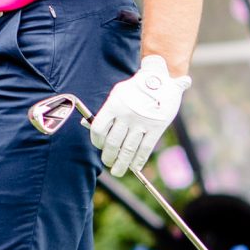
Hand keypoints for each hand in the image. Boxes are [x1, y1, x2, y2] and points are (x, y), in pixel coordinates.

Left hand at [90, 56, 189, 178]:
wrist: (161, 79)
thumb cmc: (135, 88)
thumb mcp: (117, 94)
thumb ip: (106, 111)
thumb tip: (89, 126)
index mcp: (114, 105)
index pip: (99, 129)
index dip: (96, 141)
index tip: (99, 146)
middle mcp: (126, 115)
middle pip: (112, 143)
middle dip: (108, 157)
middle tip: (108, 163)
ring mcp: (142, 122)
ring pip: (128, 149)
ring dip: (122, 164)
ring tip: (118, 170)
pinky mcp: (156, 127)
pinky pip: (145, 149)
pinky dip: (139, 160)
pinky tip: (135, 167)